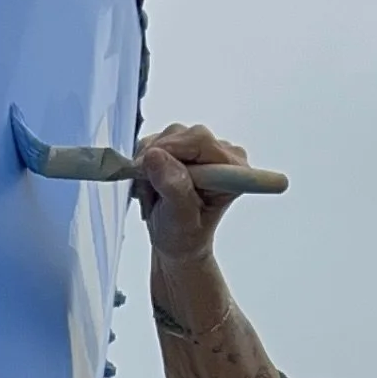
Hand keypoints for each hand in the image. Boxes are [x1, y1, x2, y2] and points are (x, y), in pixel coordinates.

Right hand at [134, 122, 248, 281]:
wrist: (177, 242)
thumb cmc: (185, 236)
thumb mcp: (180, 219)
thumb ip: (173, 187)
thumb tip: (155, 156)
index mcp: (231, 168)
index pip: (200, 141)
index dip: (170, 150)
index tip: (147, 170)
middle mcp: (220, 153)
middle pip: (180, 135)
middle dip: (157, 160)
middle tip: (149, 189)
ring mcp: (200, 148)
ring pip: (165, 137)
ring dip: (149, 164)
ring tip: (153, 193)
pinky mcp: (182, 146)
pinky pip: (155, 141)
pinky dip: (145, 162)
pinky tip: (151, 183)